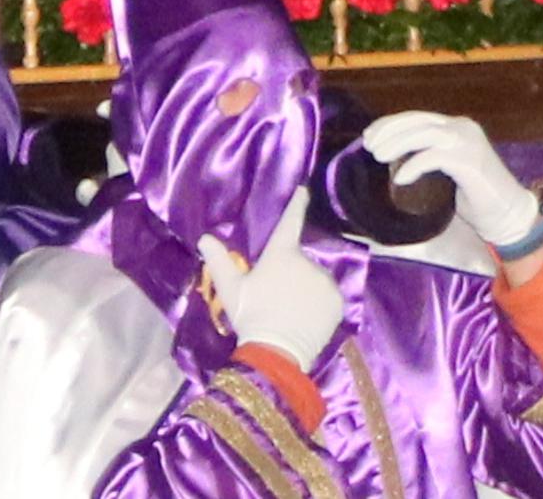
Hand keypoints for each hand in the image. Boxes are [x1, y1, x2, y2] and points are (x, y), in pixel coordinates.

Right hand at [197, 191, 342, 370]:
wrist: (276, 353)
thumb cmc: (251, 316)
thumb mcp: (230, 289)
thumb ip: (218, 260)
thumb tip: (204, 238)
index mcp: (281, 254)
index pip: (290, 222)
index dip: (296, 204)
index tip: (304, 190)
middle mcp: (307, 261)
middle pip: (299, 261)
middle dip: (291, 272)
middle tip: (276, 296)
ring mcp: (325, 282)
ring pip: (314, 280)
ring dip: (306, 289)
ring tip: (290, 311)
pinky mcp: (337, 302)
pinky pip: (328, 297)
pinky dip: (319, 304)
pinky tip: (305, 319)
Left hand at [361, 110, 542, 260]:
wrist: (509, 214)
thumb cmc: (478, 197)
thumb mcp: (449, 170)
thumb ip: (430, 158)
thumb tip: (395, 160)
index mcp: (457, 127)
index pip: (418, 117)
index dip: (391, 123)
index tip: (370, 135)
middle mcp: (463, 129)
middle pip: (418, 121)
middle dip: (390, 131)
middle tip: (369, 145)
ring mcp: (468, 143)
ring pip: (424, 134)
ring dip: (397, 143)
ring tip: (378, 156)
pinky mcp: (470, 161)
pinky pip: (434, 157)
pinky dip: (414, 165)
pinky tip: (401, 178)